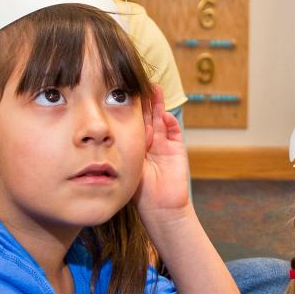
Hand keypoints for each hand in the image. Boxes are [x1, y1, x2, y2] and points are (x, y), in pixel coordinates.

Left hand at [135, 87, 192, 220]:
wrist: (160, 209)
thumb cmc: (140, 193)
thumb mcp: (128, 166)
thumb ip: (127, 148)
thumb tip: (117, 128)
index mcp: (135, 147)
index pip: (131, 123)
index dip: (129, 109)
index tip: (123, 93)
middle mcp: (149, 144)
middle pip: (146, 117)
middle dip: (144, 101)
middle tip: (141, 84)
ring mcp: (164, 146)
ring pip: (160, 120)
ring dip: (157, 105)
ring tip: (155, 89)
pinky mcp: (177, 150)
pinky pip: (174, 132)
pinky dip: (169, 122)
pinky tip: (164, 114)